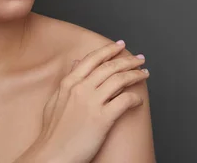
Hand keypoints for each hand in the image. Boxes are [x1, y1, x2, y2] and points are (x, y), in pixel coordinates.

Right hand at [28, 40, 148, 162]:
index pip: (93, 59)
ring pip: (120, 80)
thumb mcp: (54, 100)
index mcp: (69, 83)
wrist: (52, 154)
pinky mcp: (102, 119)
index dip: (109, 49)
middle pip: (110, 67)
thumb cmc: (53, 133)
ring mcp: (92, 103)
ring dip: (135, 75)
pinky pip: (125, 101)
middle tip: (140, 59)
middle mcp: (81, 89)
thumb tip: (75, 63)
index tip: (120, 45)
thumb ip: (67, 81)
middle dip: (128, 60)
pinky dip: (135, 98)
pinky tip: (139, 99)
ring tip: (144, 74)